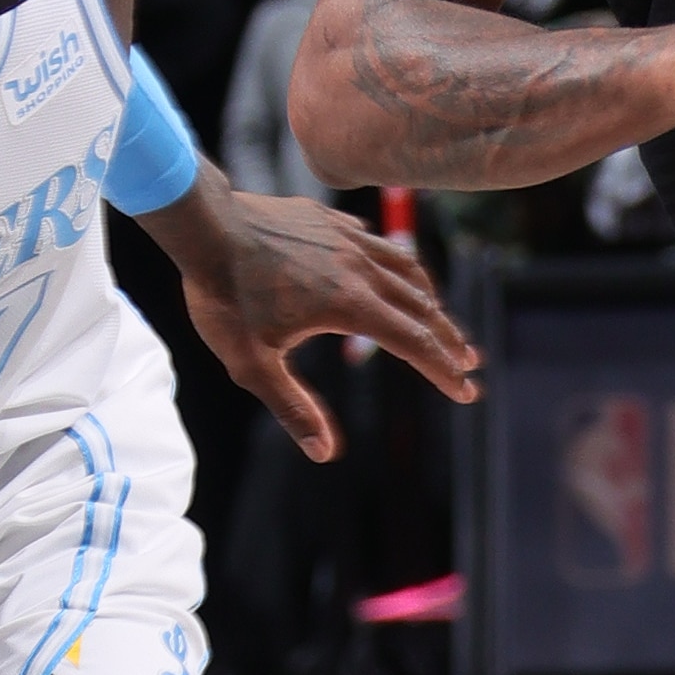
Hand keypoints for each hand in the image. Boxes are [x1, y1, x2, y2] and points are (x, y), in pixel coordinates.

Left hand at [149, 172, 480, 459]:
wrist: (203, 226)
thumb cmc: (224, 298)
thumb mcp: (252, 365)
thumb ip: (293, 407)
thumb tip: (325, 453)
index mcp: (350, 306)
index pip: (413, 343)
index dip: (442, 370)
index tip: (466, 391)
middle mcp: (360, 270)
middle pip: (422, 307)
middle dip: (449, 339)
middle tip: (470, 362)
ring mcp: (348, 240)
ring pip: (406, 271)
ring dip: (430, 300)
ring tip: (441, 318)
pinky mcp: (330, 221)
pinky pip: (378, 244)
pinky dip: (398, 265)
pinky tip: (394, 270)